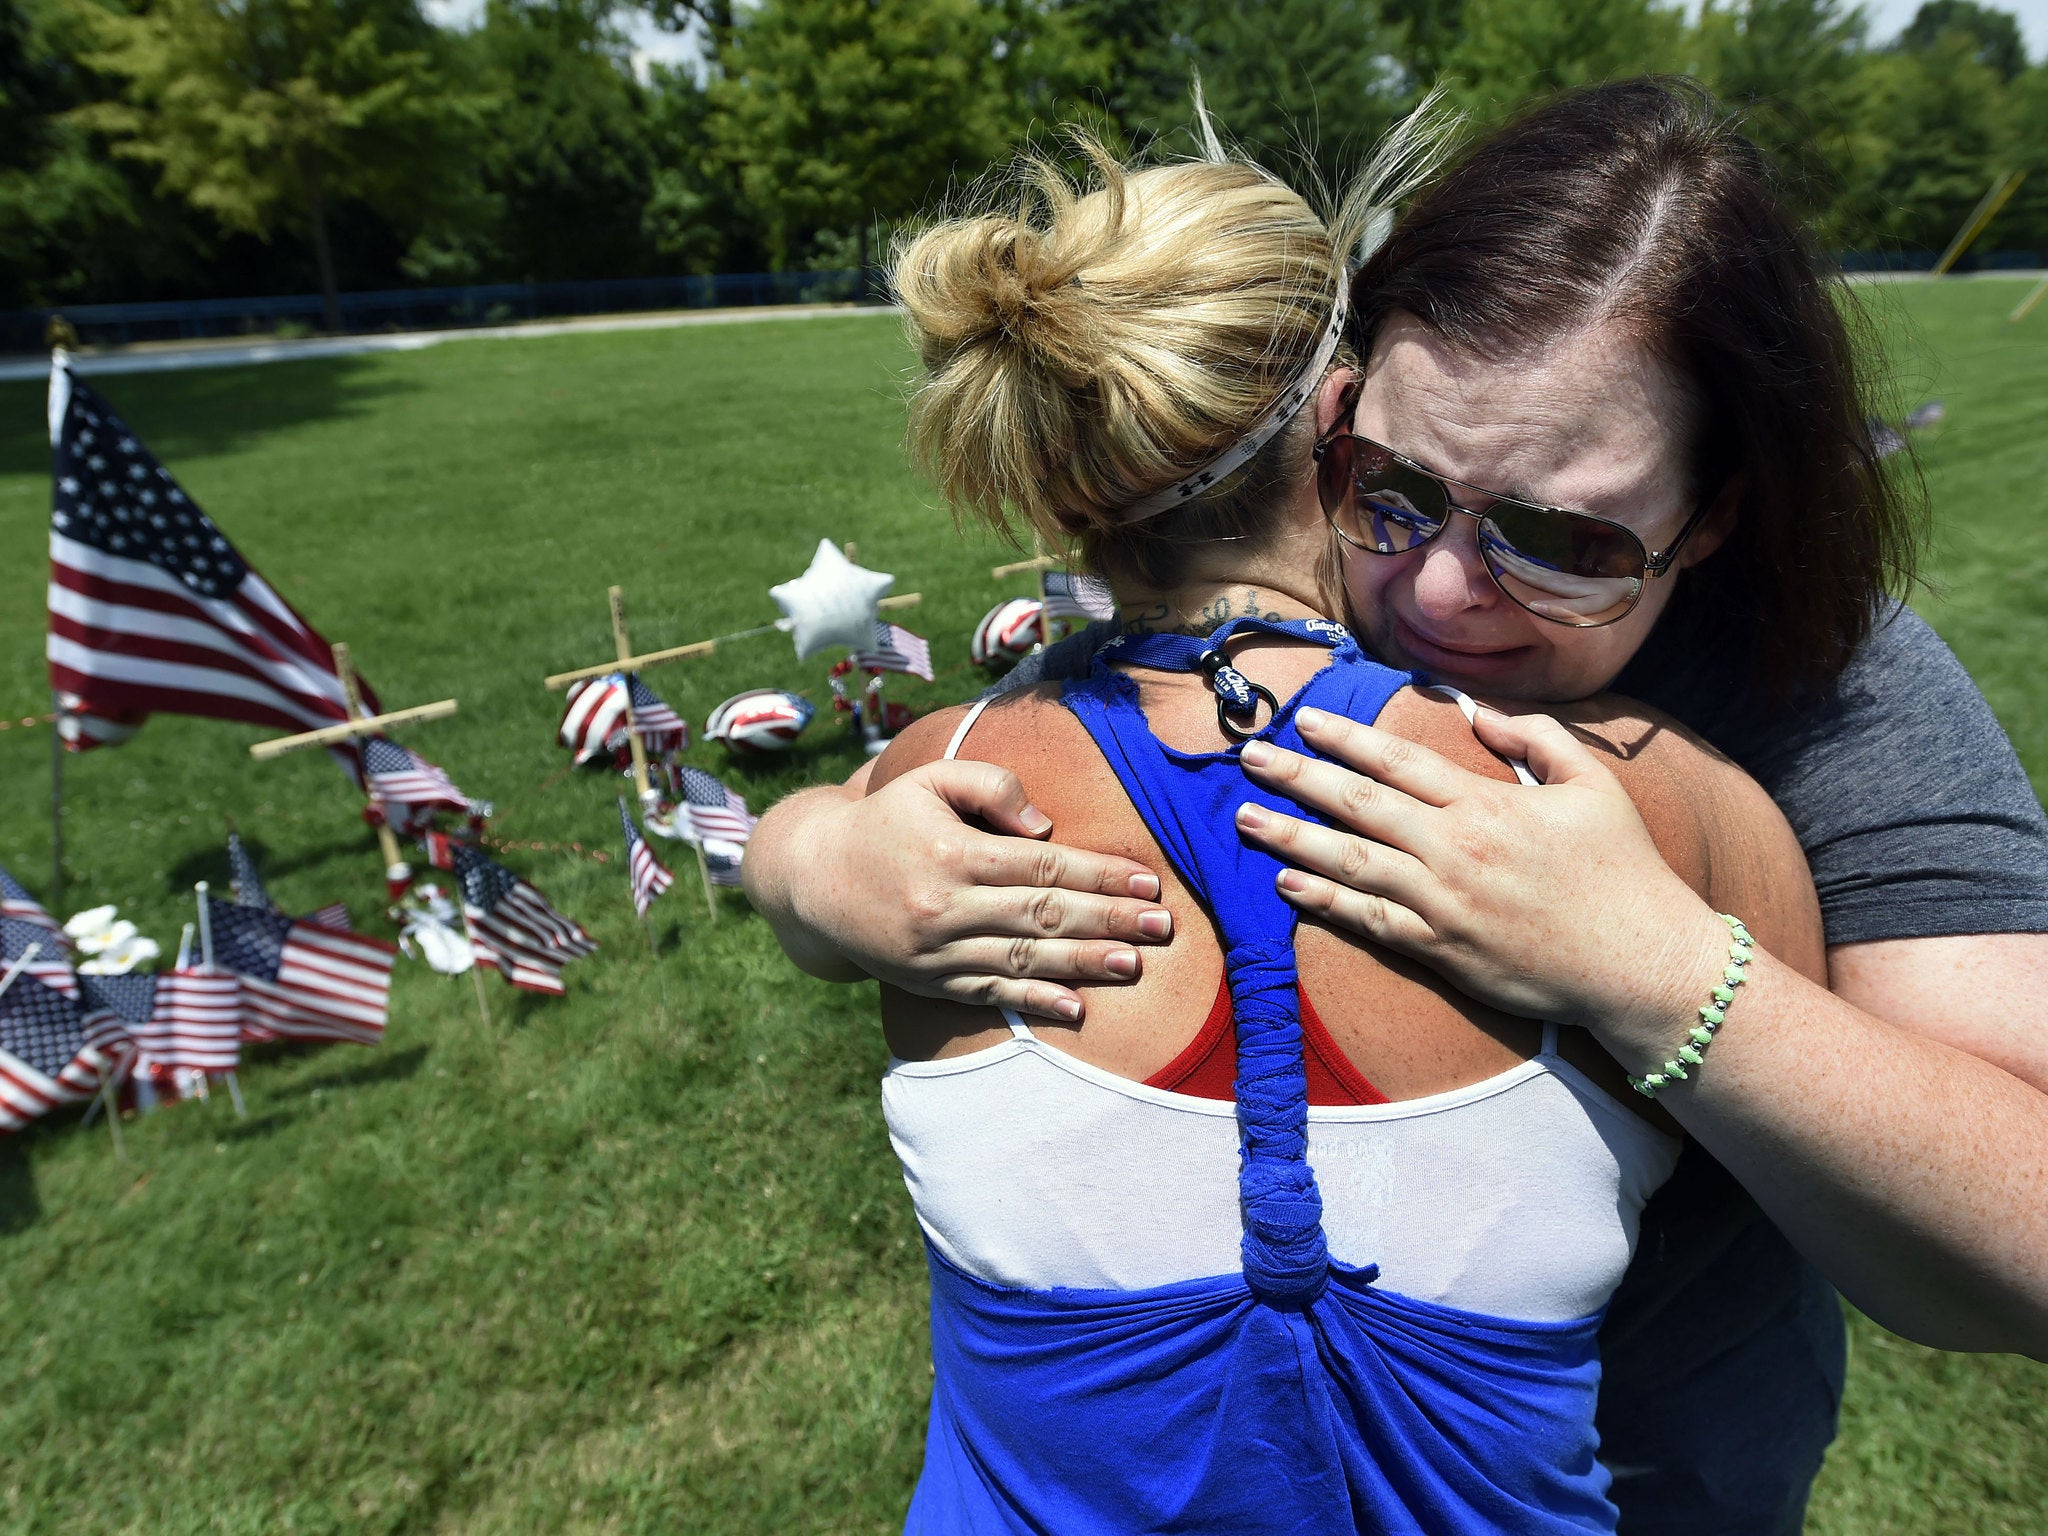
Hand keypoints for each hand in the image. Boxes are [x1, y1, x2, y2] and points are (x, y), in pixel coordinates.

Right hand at [762, 760, 1171, 1020]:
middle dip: (1107, 921)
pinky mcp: (929, 981)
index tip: (1145, 882)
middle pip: (1042, 915)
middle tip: (1161, 927)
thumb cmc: (888, 818)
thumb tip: (1046, 826)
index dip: (1098, 876)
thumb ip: (991, 787)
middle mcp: (944, 906)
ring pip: (1022, 958)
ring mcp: (936, 951)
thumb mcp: (930, 780)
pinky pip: (989, 993)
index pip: (1041, 866)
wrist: (815, 878)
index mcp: (951, 851)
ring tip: (1133, 964)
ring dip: (1083, 963)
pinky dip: (1033, 1001)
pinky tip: (1075, 1008)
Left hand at [1233, 704, 1725, 1056]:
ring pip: (1348, 861)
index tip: (1303, 720)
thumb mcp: (1593, 785)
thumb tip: (1480, 714)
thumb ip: (1537, 739)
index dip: (1345, 738)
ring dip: (1290, 836)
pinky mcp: (1439, 948)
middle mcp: (1454, 848)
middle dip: (1297, 776)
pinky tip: (1284, 883)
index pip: (1398, 761)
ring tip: (1244, 816)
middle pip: (1357, 803)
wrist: (1640, 963)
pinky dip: (1322, 900)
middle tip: (1250, 757)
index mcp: (1486, 804)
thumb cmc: (1622, 871)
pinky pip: (1367, 919)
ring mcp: (1441, 902)